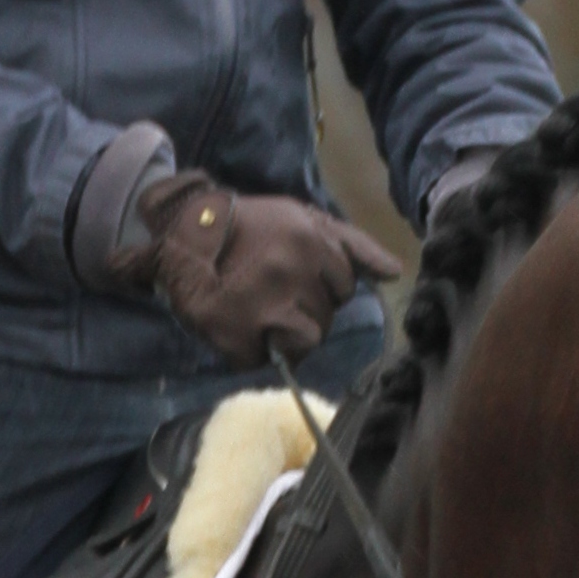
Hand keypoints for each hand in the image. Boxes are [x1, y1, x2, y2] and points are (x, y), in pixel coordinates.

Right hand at [126, 172, 398, 366]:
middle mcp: (291, 270)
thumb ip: (353, 245)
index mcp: (310, 239)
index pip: (344, 285)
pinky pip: (268, 358)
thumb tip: (394, 273)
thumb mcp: (304, 219)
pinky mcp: (236, 332)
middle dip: (304, 308)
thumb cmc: (251, 226)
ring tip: (260, 311)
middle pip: (327, 315)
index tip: (291, 272)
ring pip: (306, 340)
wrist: (183, 232)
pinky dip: (256, 349)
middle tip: (270, 291)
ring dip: (285, 332)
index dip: (320, 284)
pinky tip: (242, 326)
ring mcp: (264, 303)